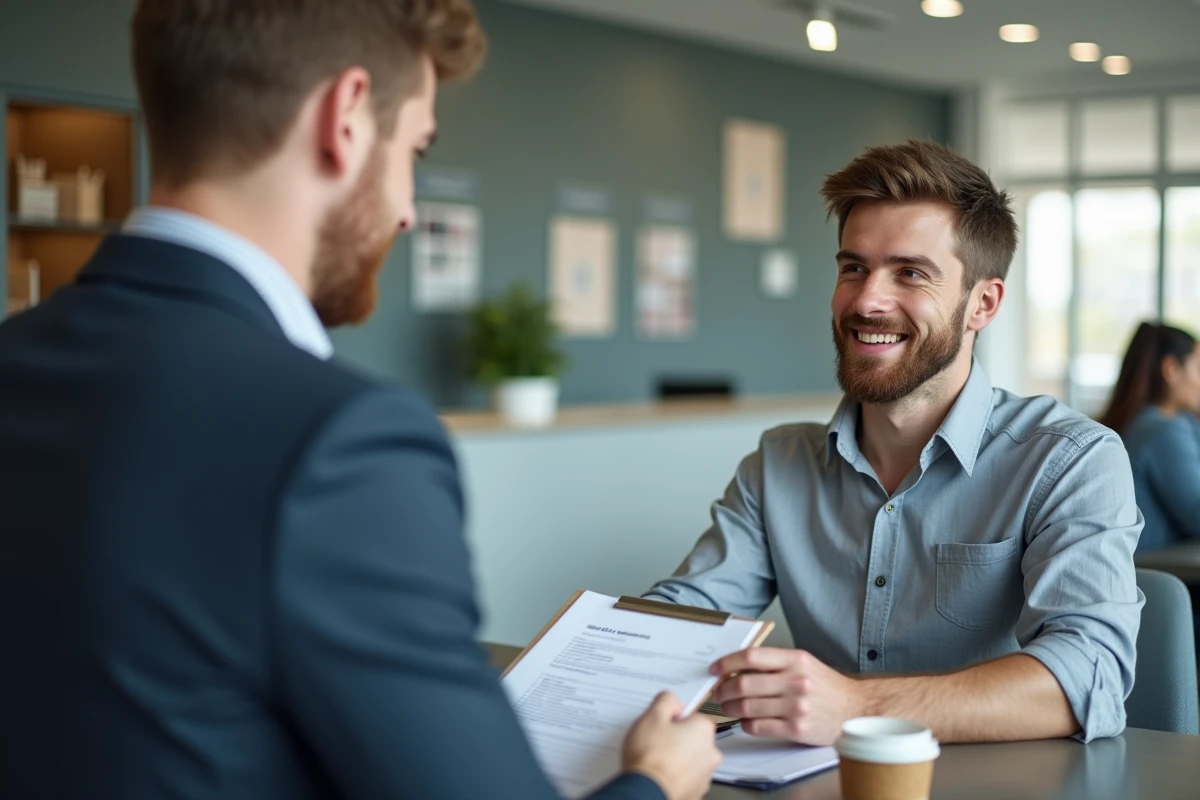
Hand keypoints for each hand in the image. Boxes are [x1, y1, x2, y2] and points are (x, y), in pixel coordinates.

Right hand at [622, 691, 720, 799]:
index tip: (660, 725)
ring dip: (675, 758)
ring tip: (654, 761)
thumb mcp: (652, 716)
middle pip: (692, 738)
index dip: (672, 719)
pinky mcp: (696, 792)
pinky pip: (685, 778)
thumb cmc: (651, 758)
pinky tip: (658, 775)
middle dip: (675, 739)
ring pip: (689, 759)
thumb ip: (665, 700)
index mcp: (704, 730)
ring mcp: (704, 775)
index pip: (691, 716)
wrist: (647, 793)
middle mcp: (710, 752)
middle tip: (654, 743)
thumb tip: (671, 699)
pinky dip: (674, 776)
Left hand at [710, 647, 864, 744]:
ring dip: (730, 708)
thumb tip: (737, 666)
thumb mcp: (804, 663)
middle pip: (744, 683)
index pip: (751, 657)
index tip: (715, 669)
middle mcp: (795, 682)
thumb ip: (775, 663)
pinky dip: (745, 724)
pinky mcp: (796, 729)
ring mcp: (796, 707)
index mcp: (795, 660)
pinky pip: (758, 727)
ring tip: (728, 707)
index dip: (727, 662)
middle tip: (718, 692)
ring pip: (747, 707)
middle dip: (723, 689)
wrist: (855, 709)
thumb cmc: (826, 686)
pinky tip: (746, 721)